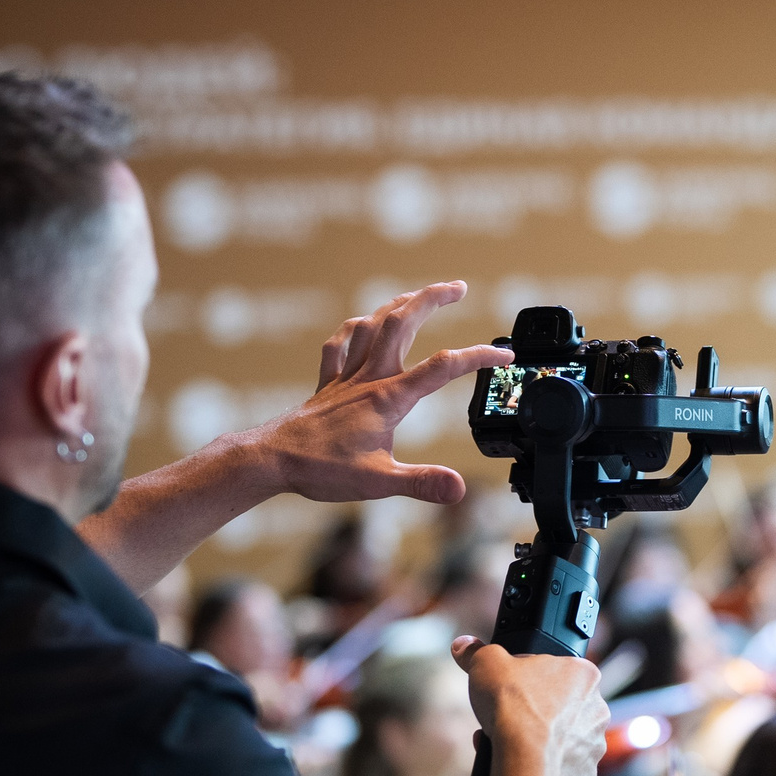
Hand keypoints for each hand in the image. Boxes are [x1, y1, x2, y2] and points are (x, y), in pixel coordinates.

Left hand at [257, 282, 510, 505]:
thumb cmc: (321, 470)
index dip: (478, 357)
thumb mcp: (379, 483)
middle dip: (433, 298)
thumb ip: (421, 483)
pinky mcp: (326, 384)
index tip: (504, 356)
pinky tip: (363, 325)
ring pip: (374, 324)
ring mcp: (345, 377)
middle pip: (404, 322)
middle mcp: (368, 378)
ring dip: (399, 304)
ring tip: (419, 295)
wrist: (271, 460)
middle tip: (459, 287)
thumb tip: (459, 488)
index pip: (443, 368)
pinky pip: (341, 343)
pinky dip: (355, 328)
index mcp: (388, 398)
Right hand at [453, 637, 606, 775]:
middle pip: (557, 705)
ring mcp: (592, 744)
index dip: (527, 677)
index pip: (554, 669)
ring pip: (558, 738)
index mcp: (584, 675)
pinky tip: (516, 762)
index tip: (510, 686)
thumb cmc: (516, 711)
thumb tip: (465, 646)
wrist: (523, 764)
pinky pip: (559, 766)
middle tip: (507, 716)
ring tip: (505, 741)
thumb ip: (477, 652)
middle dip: (532, 711)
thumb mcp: (486, 665)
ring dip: (535, 738)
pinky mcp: (584, 774)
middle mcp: (596, 709)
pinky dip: (539, 765)